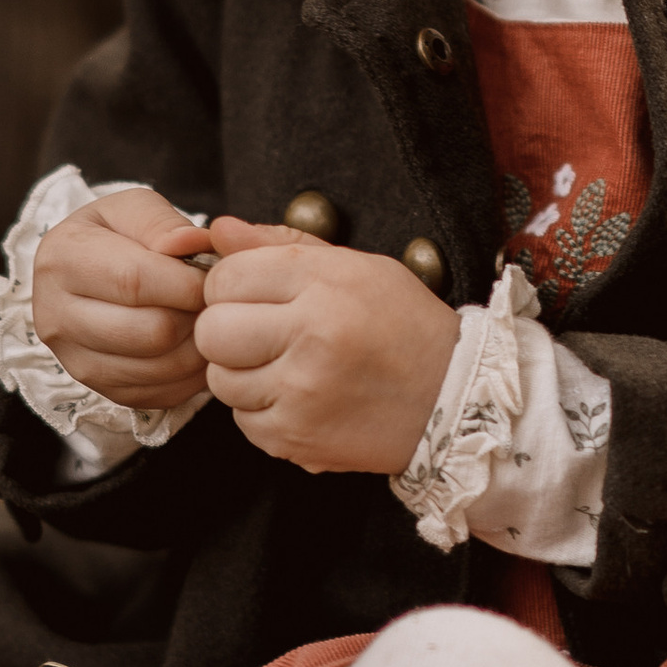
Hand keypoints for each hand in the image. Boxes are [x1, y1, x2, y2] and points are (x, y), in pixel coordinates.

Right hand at [31, 187, 215, 414]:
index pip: (135, 281)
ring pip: (159, 367)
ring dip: (200, 346)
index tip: (216, 276)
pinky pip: (159, 394)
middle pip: (151, 332)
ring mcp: (73, 360)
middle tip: (216, 300)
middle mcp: (56, 316)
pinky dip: (190, 375)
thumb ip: (162, 222)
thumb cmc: (116, 234)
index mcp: (62, 259)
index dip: (188, 282)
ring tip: (209, 318)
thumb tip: (191, 244)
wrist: (88, 272)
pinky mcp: (98, 389)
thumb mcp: (134, 208)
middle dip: (197, 315)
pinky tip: (197, 344)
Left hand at [195, 215, 458, 476]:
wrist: (453, 399)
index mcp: (325, 284)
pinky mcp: (296, 437)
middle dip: (226, 330)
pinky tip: (298, 396)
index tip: (254, 294)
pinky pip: (243, 420)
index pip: (226, 277)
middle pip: (213, 331)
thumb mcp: (355, 266)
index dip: (231, 285)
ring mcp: (301, 392)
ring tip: (287, 365)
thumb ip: (280, 244)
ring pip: (221, 380)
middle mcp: (310, 336)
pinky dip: (262, 409)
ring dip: (243, 372)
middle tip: (260, 332)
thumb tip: (219, 229)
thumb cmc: (404, 325)